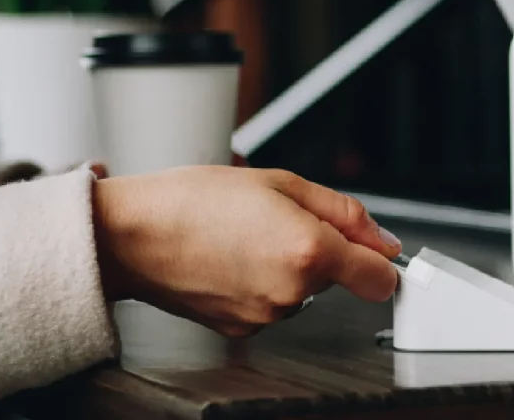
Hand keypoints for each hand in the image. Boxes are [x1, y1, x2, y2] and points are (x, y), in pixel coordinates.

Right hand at [92, 165, 401, 336]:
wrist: (131, 235)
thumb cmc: (193, 201)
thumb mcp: (280, 182)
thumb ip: (343, 211)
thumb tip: (382, 238)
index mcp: (308, 251)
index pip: (381, 279)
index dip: (380, 260)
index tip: (373, 250)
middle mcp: (292, 292)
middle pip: (336, 276)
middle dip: (320, 248)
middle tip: (276, 219)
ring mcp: (267, 315)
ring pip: (303, 290)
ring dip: (288, 266)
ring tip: (245, 237)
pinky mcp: (243, 330)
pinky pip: (272, 303)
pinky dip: (262, 283)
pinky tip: (231, 260)